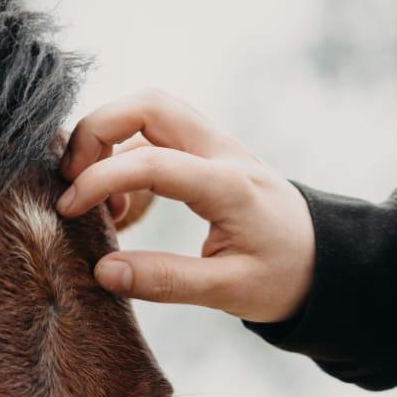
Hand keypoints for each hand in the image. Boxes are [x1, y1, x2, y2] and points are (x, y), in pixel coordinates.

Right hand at [57, 91, 314, 322]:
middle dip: (96, 131)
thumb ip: (167, 281)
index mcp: (229, 186)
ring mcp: (216, 148)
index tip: (69, 211)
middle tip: (71, 179)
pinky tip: (123, 207)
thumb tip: (103, 271)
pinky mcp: (208, 155)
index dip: (100, 180)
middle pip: (148, 104)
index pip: (151, 162)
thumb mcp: (229, 292)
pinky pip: (156, 135)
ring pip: (150, 111)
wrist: (327, 260)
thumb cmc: (283, 277)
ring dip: (108, 139)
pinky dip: (125, 157)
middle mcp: (221, 152)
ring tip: (96, 201)